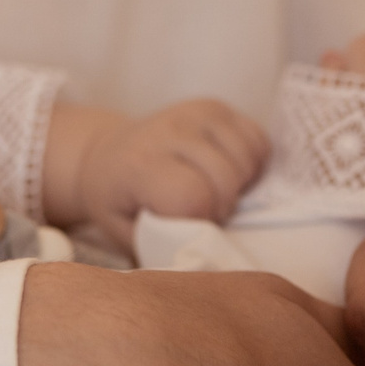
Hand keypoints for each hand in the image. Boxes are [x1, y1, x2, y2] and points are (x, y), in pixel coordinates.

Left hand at [44, 100, 270, 250]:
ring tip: (212, 192)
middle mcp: (168, 129)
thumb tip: (204, 258)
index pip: (194, 196)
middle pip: (227, 178)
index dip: (200, 219)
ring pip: (247, 158)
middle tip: (201, 212)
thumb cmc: (119, 203)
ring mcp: (194, 112)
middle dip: (222, 205)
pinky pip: (258, 140)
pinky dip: (251, 163)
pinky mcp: (216, 106)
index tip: (186, 223)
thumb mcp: (126, 235)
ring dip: (239, 185)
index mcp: (140, 164)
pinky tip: (225, 172)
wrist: (106, 156)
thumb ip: (162, 246)